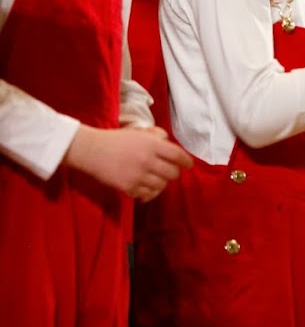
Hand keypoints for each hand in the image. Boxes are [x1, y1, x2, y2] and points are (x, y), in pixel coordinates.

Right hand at [64, 125, 192, 202]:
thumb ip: (156, 137)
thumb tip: (168, 143)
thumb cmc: (117, 139)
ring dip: (162, 183)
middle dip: (174, 173)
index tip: (189, 165)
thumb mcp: (139, 132)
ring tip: (158, 180)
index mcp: (152, 145)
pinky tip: (147, 190)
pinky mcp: (128, 187)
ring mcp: (138, 175)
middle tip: (171, 172)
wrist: (93, 151)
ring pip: (161, 185)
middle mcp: (148, 160)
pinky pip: (147, 194)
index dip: (186, 161)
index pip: (177, 155)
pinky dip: (150, 193)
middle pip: (172, 173)